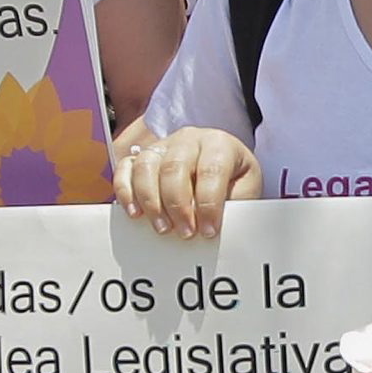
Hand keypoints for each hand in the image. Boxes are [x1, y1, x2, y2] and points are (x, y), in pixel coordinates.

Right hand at [111, 125, 258, 239]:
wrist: (223, 168)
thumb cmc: (234, 181)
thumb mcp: (245, 190)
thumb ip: (232, 205)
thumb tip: (209, 226)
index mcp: (219, 143)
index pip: (211, 171)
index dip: (209, 204)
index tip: (209, 232)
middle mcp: (189, 139)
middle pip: (174, 168)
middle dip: (178, 205)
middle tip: (185, 233)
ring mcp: (163, 145)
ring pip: (146, 166)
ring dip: (151, 201)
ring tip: (162, 228)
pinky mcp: (143, 156)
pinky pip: (126, 168)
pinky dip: (126, 191)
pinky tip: (134, 213)